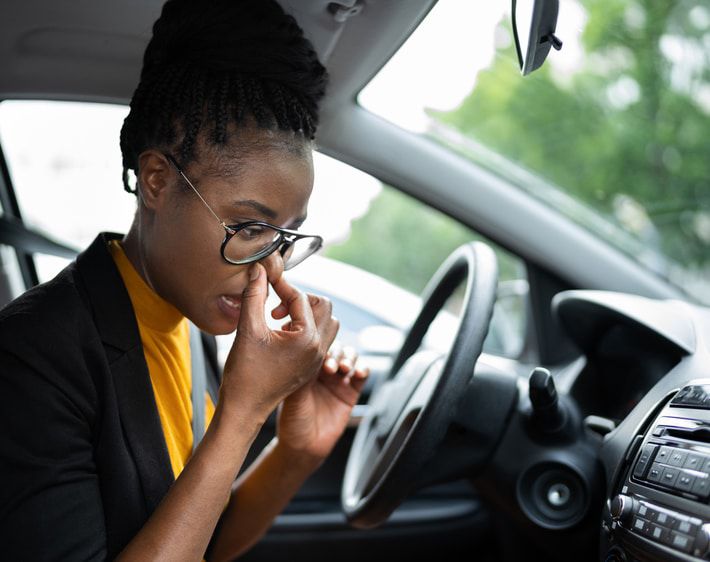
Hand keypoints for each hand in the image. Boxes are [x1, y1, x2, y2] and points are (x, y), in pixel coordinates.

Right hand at [219, 264, 338, 422]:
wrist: (244, 409)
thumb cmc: (245, 376)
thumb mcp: (248, 330)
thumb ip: (254, 296)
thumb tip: (259, 271)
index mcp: (307, 339)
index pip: (300, 298)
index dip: (281, 285)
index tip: (265, 279)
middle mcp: (319, 349)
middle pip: (323, 306)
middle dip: (299, 299)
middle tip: (275, 306)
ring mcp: (317, 359)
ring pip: (326, 321)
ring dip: (306, 313)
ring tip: (280, 320)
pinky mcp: (311, 366)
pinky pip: (320, 338)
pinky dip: (305, 328)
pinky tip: (280, 334)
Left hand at [274, 297, 369, 461]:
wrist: (304, 448)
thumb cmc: (291, 421)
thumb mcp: (293, 393)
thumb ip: (302, 371)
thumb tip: (306, 348)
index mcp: (304, 365)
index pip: (314, 341)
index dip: (318, 336)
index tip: (316, 339)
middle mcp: (321, 369)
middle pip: (334, 345)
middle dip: (334, 349)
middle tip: (327, 364)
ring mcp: (336, 380)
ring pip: (349, 356)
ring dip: (347, 358)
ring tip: (340, 369)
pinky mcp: (350, 392)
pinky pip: (362, 375)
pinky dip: (363, 369)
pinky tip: (358, 372)